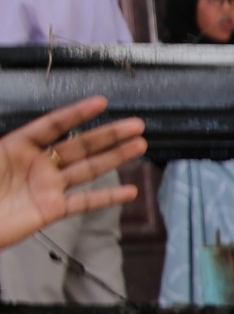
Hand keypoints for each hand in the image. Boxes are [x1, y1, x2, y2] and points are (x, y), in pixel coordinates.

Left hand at [0, 97, 144, 250]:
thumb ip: (2, 145)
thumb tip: (31, 131)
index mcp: (17, 146)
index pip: (54, 125)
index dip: (77, 114)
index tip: (101, 103)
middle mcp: (37, 165)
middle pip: (80, 145)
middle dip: (109, 134)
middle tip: (134, 125)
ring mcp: (46, 187)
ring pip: (88, 169)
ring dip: (115, 158)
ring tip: (139, 146)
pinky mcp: (51, 210)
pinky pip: (85, 202)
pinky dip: (108, 197)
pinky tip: (128, 192)